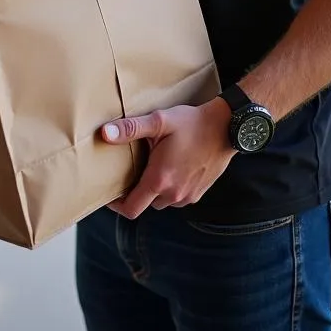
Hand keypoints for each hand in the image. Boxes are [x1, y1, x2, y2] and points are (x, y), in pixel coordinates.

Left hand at [101, 99, 235, 219]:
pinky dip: (169, 188)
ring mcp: (188, 196)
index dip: (116, 205)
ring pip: (161, 201)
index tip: (110, 193)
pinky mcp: (198, 193)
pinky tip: (170, 167)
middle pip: (145, 204)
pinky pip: (177, 198)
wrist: (226, 128)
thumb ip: (130, 129)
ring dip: (154, 190)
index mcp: (159, 180)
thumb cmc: (192, 124)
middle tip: (130, 171)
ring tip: (150, 167)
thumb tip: (104, 133)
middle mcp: (173, 194)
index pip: (131, 209)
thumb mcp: (159, 121)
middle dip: (135, 192)